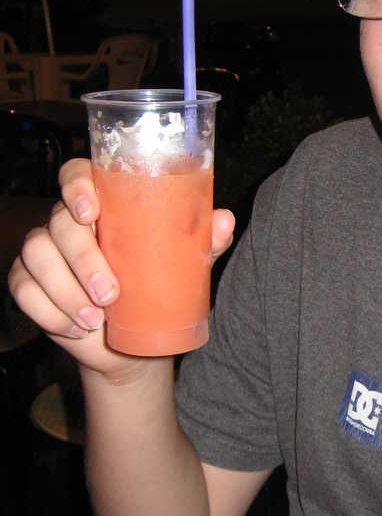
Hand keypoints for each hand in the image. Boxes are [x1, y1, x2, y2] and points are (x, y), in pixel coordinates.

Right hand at [8, 158, 235, 379]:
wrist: (138, 342)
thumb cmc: (160, 285)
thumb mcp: (186, 263)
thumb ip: (204, 240)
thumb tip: (223, 220)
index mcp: (103, 203)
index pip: (76, 174)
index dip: (75, 185)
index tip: (90, 210)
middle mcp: (67, 221)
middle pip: (58, 223)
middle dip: (83, 259)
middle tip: (111, 293)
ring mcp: (44, 252)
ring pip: (37, 256)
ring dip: (64, 290)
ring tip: (96, 317)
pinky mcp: (29, 284)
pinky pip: (23, 290)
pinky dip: (48, 311)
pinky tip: (74, 326)